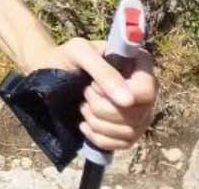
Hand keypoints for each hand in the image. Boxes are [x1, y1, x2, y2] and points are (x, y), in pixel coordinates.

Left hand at [32, 37, 158, 152]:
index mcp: (140, 65)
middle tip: (85, 93)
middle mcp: (145, 93)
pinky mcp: (128, 134)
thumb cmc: (68, 57)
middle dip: (101, 107)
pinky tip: (84, 123)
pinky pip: (119, 145)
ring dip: (96, 121)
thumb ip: (104, 72)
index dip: (120, 93)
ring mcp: (140, 115)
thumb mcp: (80, 52)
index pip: (146, 91)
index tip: (94, 85)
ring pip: (128, 132)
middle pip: (136, 116)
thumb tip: (128, 101)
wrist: (52, 72)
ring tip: (83, 105)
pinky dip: (96, 136)